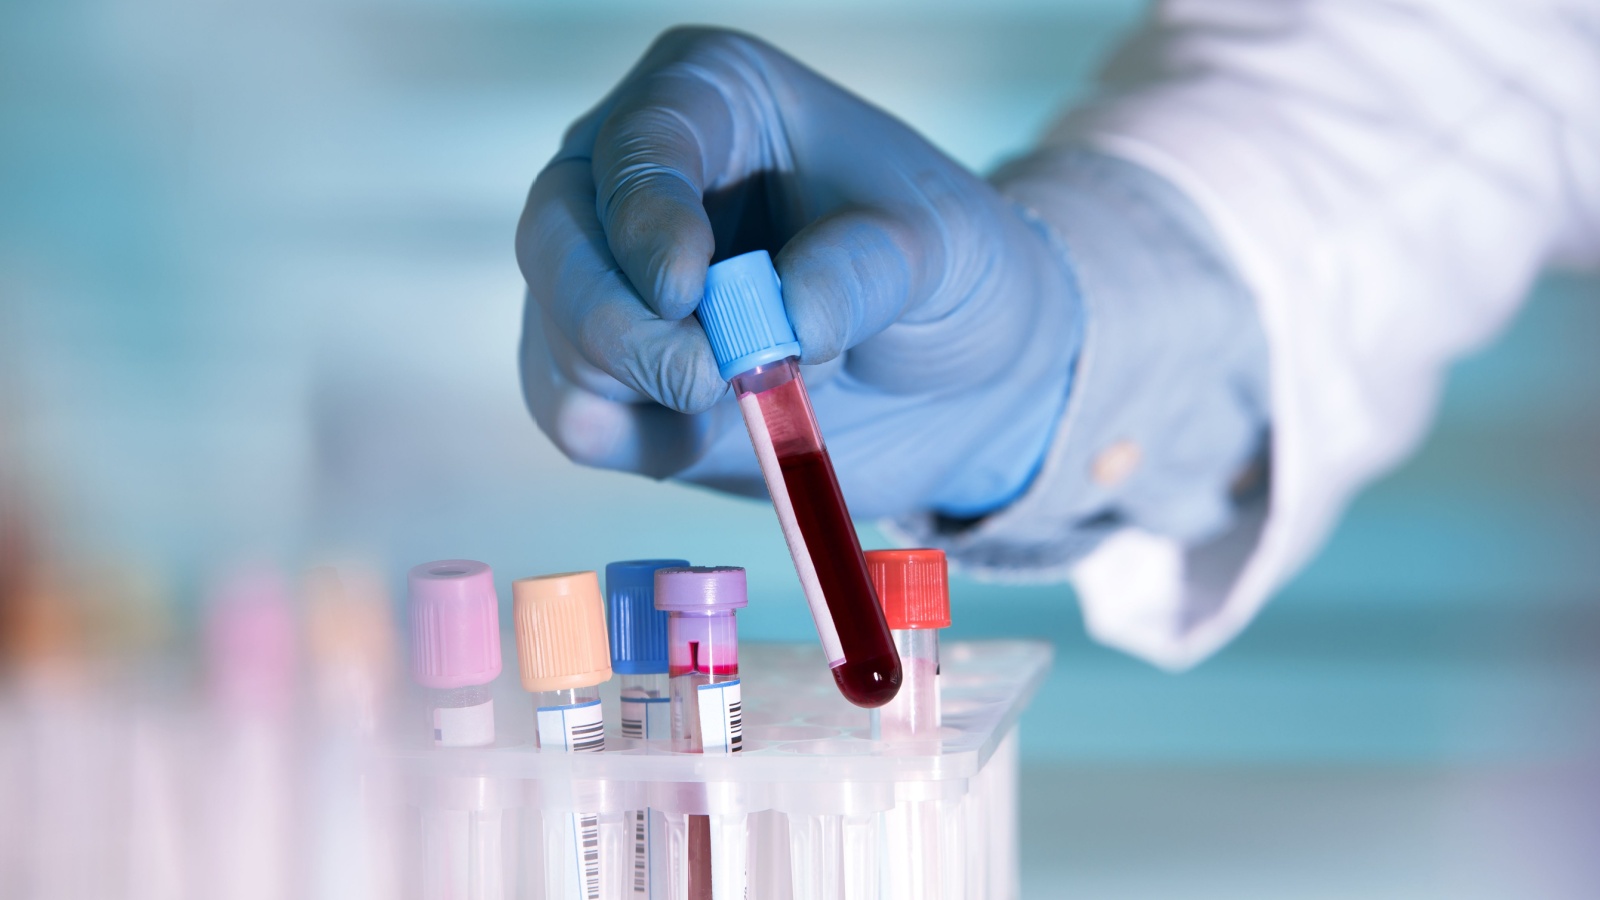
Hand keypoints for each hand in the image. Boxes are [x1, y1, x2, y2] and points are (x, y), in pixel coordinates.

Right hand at [517, 27, 1080, 517]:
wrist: (959, 374)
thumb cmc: (948, 274)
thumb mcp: (944, 248)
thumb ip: (866, 269)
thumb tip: (783, 321)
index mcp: (711, 100)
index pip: (639, 143)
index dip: (645, 217)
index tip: (685, 290)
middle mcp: (633, 179)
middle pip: (556, 236)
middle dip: (618, 323)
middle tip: (705, 379)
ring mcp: (609, 278)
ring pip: (558, 334)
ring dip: (643, 386)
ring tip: (750, 394)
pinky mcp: (610, 373)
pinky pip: (573, 414)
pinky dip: (637, 440)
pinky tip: (713, 431)